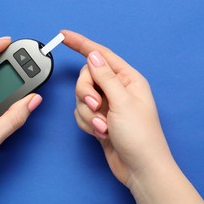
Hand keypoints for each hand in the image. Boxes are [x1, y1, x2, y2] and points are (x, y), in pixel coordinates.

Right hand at [62, 30, 203, 203]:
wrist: (139, 169)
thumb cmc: (141, 136)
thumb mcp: (123, 102)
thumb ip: (105, 76)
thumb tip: (93, 54)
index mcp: (128, 79)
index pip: (101, 54)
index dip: (81, 44)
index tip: (63, 35)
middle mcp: (116, 89)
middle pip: (86, 77)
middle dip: (86, 93)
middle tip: (97, 106)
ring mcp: (107, 105)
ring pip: (81, 97)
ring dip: (89, 114)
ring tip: (104, 127)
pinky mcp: (99, 119)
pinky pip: (81, 113)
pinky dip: (87, 124)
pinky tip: (101, 134)